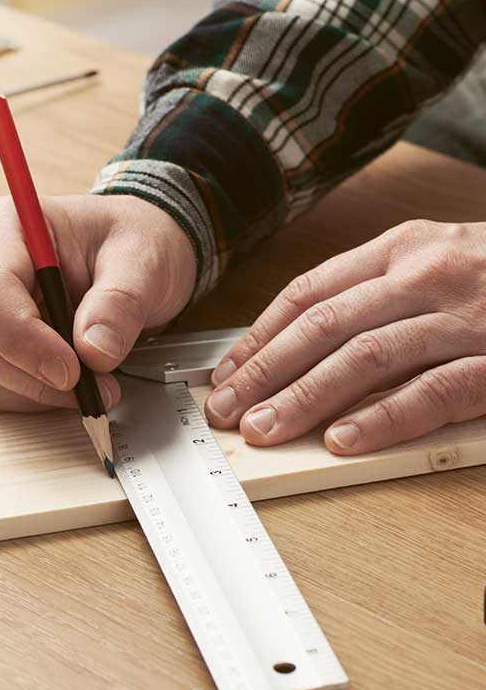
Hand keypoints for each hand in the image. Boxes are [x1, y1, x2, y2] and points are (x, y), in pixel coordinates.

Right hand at [0, 194, 195, 415]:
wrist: (133, 259)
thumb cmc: (130, 243)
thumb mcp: (143, 259)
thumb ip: (120, 300)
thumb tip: (94, 350)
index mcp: (6, 227)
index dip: (25, 340)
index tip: (73, 371)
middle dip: (39, 379)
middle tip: (99, 387)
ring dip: (39, 396)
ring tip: (92, 384)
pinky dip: (28, 404)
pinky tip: (65, 390)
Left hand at [205, 219, 485, 453]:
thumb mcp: (432, 260)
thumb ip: (370, 293)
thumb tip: (294, 343)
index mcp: (400, 249)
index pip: (307, 294)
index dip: (259, 337)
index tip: (227, 373)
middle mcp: (426, 276)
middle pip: (323, 327)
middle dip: (265, 373)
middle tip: (226, 410)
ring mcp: (466, 318)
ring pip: (365, 358)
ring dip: (305, 398)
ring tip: (265, 431)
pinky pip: (434, 392)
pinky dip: (385, 418)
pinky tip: (343, 440)